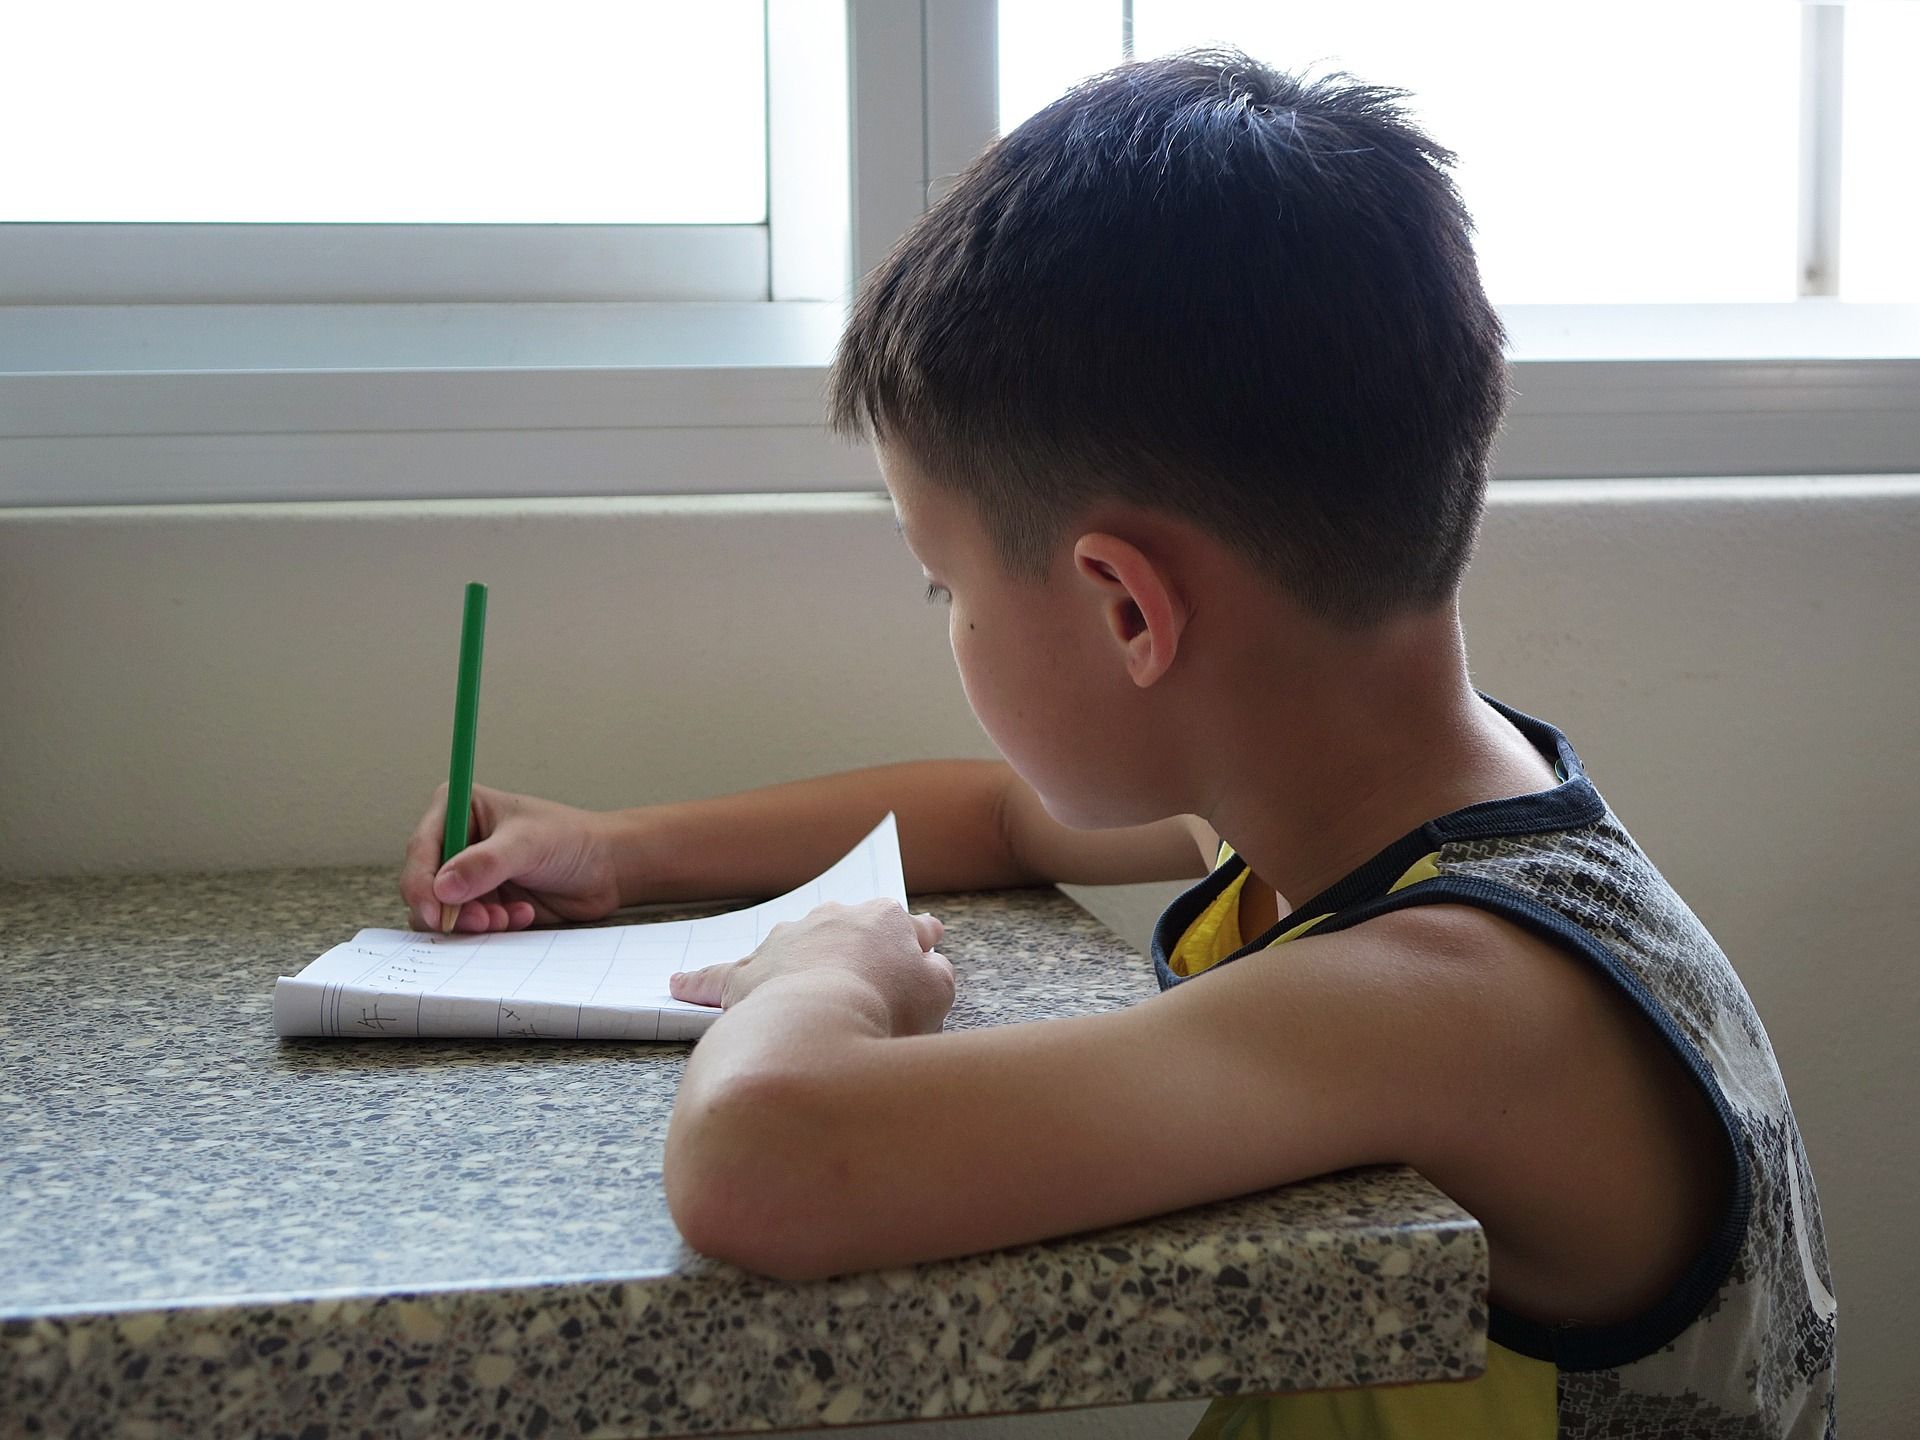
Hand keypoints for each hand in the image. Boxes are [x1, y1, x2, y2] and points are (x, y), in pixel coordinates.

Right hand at [401, 782, 624, 931]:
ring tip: (508, 917)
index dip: (420, 884)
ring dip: (472, 921)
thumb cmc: (571, 839)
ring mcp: (466, 874)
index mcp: (455, 809)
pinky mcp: (481, 901)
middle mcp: (455, 841)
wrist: (606, 868)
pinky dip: (491, 927)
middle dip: (451, 909)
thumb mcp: (528, 844)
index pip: (421, 850)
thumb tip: (442, 888)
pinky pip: (466, 925)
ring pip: (442, 910)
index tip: (434, 911)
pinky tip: (522, 915)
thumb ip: (485, 864)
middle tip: (485, 921)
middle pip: (424, 885)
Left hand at [668, 900, 953, 1036]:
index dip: (916, 942)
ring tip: (795, 983)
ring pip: (789, 945)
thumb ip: (934, 973)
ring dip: (795, 960)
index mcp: (883, 920)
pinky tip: (680, 985)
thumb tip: (928, 962)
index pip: (906, 926)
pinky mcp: (745, 975)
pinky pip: (719, 976)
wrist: (820, 1026)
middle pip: (847, 929)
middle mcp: (830, 919)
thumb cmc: (884, 1010)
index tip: (921, 948)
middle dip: (856, 946)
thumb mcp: (937, 994)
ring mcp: (784, 943)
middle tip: (864, 976)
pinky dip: (700, 981)